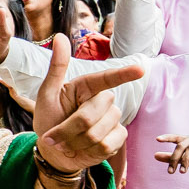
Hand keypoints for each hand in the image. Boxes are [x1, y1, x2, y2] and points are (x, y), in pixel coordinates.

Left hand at [32, 32, 141, 176]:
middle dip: (68, 129)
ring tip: (68, 142)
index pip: (107, 79)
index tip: (141, 70)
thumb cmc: (49, 119)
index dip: (124, 74)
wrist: (54, 150)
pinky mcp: (118, 137)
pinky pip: (107, 146)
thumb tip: (60, 37)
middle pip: (91, 115)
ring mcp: (113, 119)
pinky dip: (89, 151)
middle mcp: (103, 100)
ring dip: (76, 142)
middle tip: (55, 136)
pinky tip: (83, 149)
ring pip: (98, 133)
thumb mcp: (47, 94)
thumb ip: (56, 68)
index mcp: (87, 86)